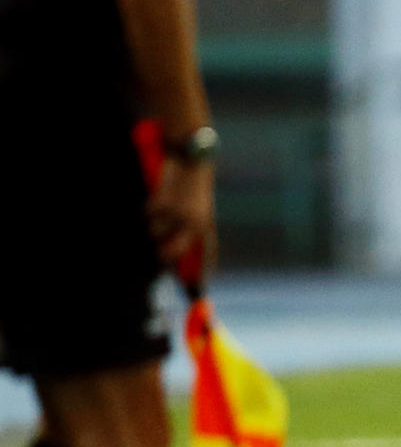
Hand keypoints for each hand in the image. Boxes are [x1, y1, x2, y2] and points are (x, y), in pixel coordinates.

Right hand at [149, 157, 215, 273]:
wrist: (193, 159)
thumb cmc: (194, 186)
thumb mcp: (198, 209)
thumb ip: (191, 230)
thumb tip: (172, 254)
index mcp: (207, 224)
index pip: (206, 254)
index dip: (201, 272)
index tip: (195, 288)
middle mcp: (195, 223)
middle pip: (173, 253)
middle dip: (163, 256)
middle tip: (159, 253)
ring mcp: (179, 215)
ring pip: (155, 232)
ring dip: (155, 223)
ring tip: (165, 208)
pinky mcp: (165, 204)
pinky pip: (148, 215)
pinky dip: (149, 208)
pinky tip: (160, 197)